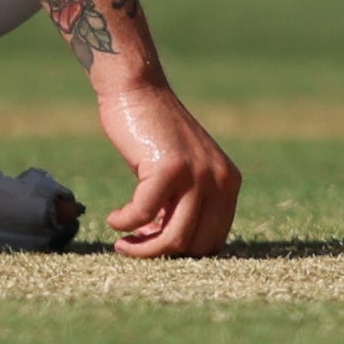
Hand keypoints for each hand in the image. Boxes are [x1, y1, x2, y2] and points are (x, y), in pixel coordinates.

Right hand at [98, 79, 241, 256]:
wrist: (138, 90)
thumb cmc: (152, 133)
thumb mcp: (181, 173)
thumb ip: (185, 204)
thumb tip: (171, 246)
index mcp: (229, 182)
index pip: (214, 240)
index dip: (181, 251)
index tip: (153, 244)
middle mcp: (221, 180)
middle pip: (195, 245)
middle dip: (161, 253)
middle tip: (133, 246)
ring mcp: (197, 174)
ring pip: (173, 238)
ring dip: (143, 249)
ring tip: (122, 243)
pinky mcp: (169, 168)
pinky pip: (144, 214)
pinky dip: (125, 223)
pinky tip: (114, 219)